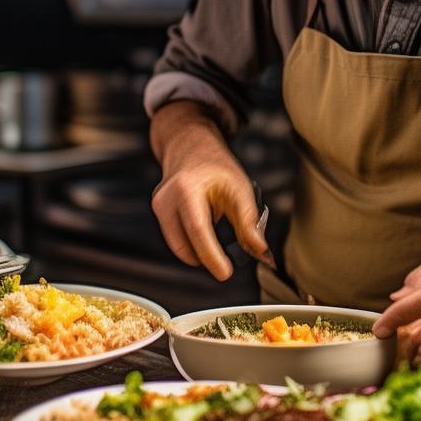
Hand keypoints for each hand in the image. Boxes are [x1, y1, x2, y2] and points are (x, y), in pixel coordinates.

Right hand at [150, 103, 273, 280]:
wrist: (191, 147)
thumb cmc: (217, 166)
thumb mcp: (240, 189)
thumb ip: (249, 223)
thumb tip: (261, 253)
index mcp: (187, 189)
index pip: (198, 230)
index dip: (211, 256)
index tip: (225, 273)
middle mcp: (166, 199)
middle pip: (185, 244)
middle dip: (208, 258)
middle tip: (229, 261)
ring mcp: (159, 207)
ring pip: (179, 247)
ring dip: (200, 253)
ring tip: (220, 242)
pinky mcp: (159, 213)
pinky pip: (176, 240)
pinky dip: (193, 244)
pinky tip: (207, 236)